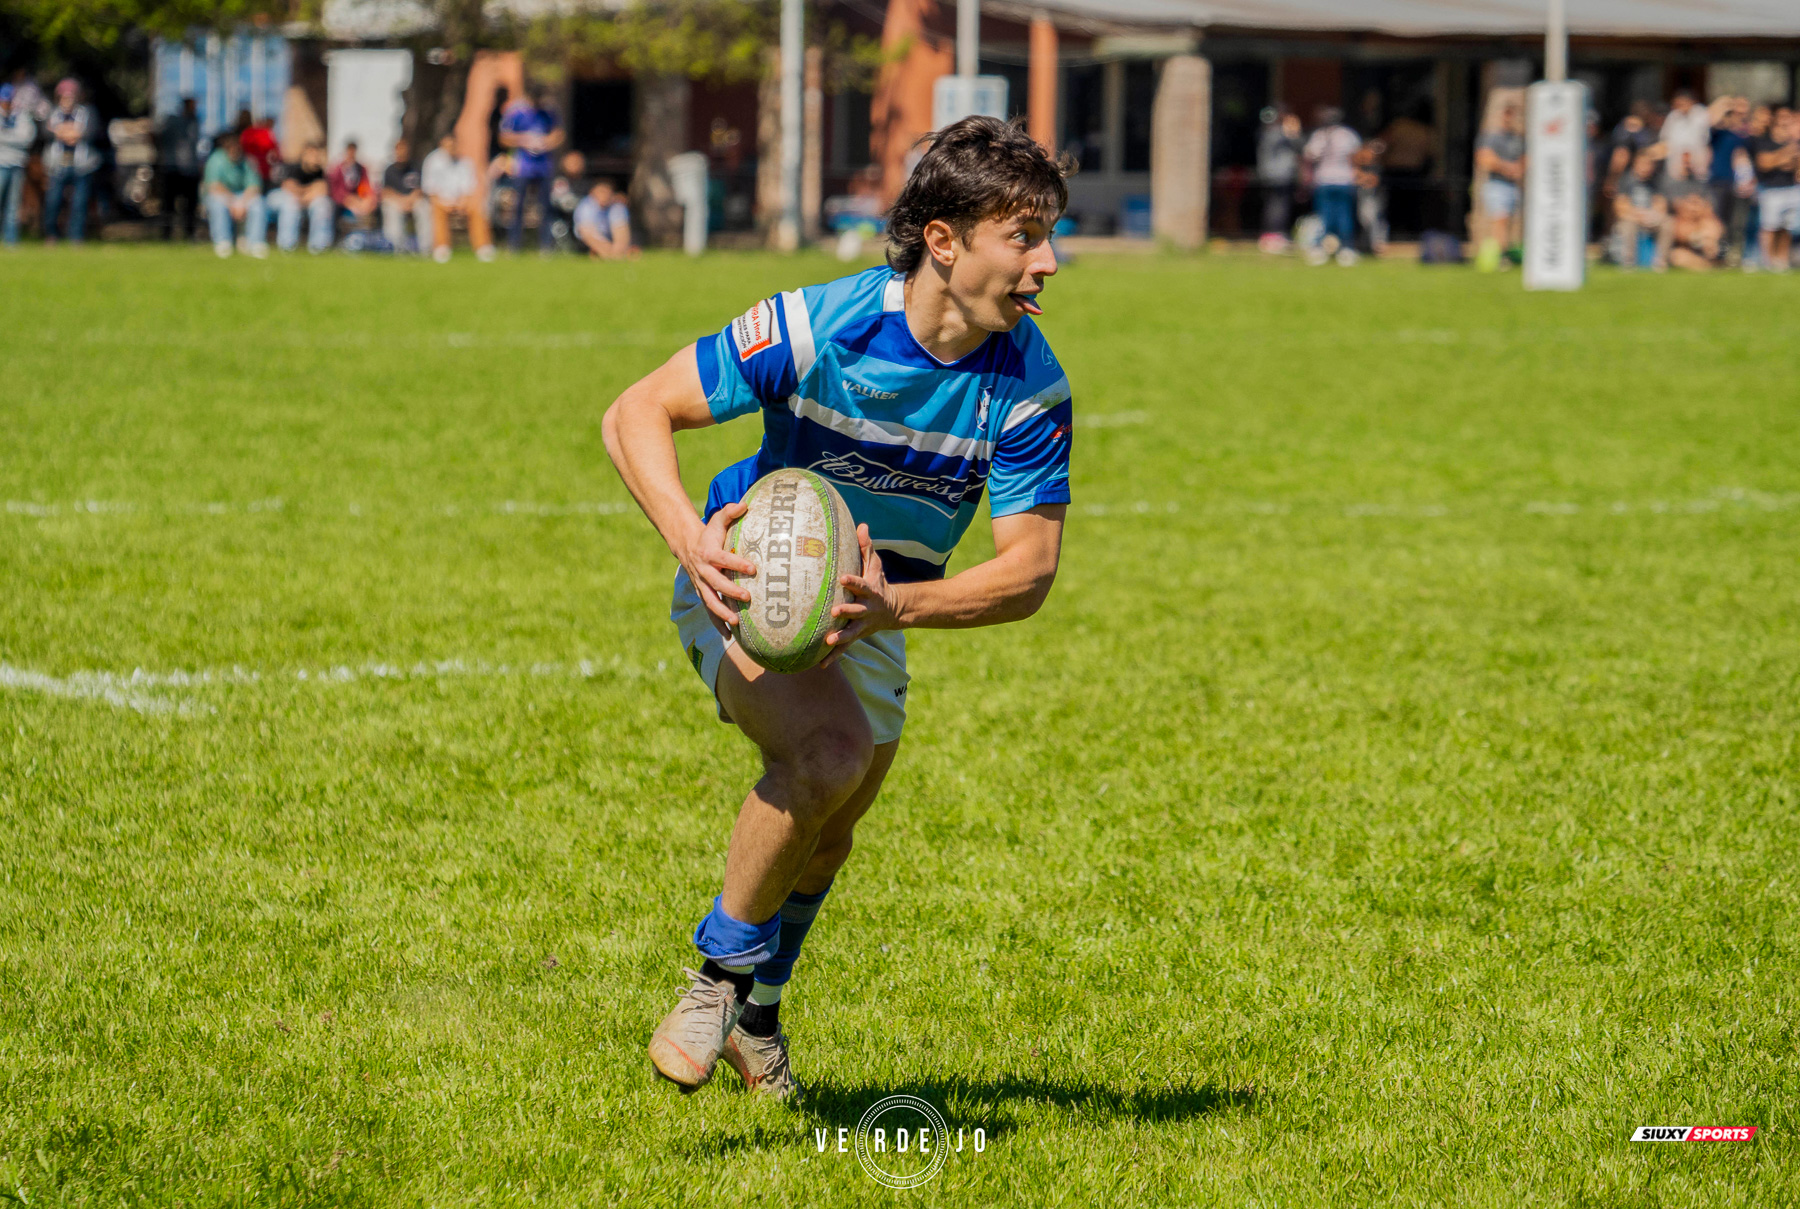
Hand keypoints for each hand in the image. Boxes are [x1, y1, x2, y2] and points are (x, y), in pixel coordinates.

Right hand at [680, 501, 755, 632]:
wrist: (687, 546)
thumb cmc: (709, 533)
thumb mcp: (717, 520)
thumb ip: (730, 512)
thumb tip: (745, 504)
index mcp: (709, 554)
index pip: (723, 559)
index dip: (737, 563)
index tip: (753, 567)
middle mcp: (703, 571)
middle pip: (716, 583)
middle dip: (730, 591)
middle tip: (747, 597)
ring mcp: (701, 584)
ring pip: (710, 601)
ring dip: (722, 613)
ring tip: (736, 623)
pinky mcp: (703, 594)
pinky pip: (709, 611)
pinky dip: (718, 624)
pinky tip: (729, 636)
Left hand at [823, 525, 900, 666]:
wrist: (894, 610)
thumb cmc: (878, 583)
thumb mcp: (875, 566)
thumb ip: (866, 548)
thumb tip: (861, 525)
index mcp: (869, 591)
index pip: (860, 584)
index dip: (852, 581)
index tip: (842, 578)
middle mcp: (866, 609)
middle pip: (855, 611)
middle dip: (846, 612)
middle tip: (834, 612)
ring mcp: (862, 625)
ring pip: (850, 633)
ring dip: (840, 638)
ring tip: (828, 641)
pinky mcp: (856, 636)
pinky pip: (844, 648)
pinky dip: (834, 656)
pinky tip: (820, 664)